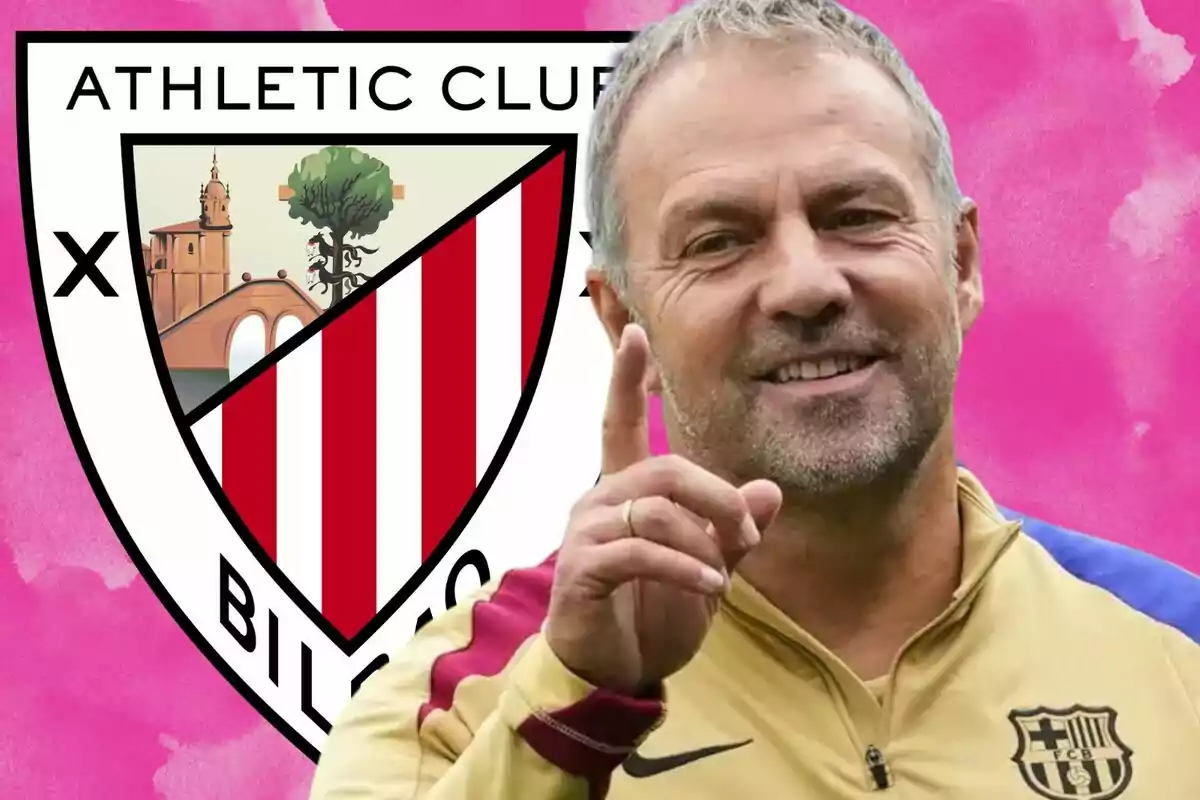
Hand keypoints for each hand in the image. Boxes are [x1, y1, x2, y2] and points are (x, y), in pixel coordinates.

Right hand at [543, 323, 782, 693]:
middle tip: (747, 531)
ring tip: (724, 575)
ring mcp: (586, 534)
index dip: (626, 379)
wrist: (611, 675)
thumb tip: (770, 490)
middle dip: (716, 495)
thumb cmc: (651, 616)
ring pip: (655, 508)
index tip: (636, 333)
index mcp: (624, 493)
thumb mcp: (706, 571)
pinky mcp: (581, 568)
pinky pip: (640, 551)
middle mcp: (598, 501)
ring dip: (703, 540)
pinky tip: (711, 586)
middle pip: (663, 468)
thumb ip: (733, 532)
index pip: (619, 422)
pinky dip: (684, 566)